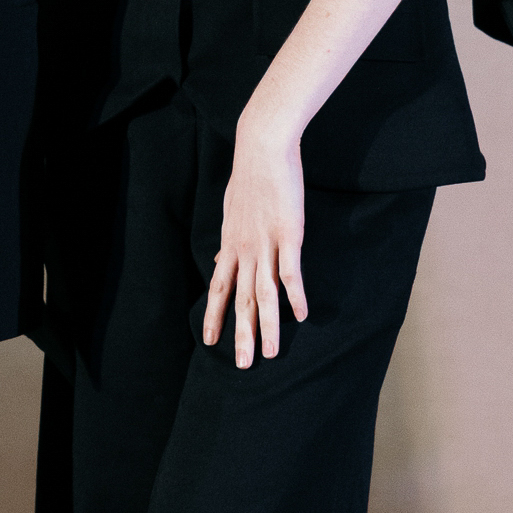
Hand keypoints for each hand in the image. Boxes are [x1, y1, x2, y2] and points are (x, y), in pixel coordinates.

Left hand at [203, 118, 306, 368]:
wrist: (261, 147)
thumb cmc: (248, 175)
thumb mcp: (230, 210)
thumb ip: (227, 238)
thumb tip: (219, 256)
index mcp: (230, 243)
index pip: (219, 287)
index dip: (215, 315)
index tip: (210, 341)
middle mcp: (244, 248)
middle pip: (241, 299)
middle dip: (241, 334)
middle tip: (242, 365)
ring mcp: (265, 243)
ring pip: (264, 293)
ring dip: (267, 326)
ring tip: (268, 353)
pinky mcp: (289, 234)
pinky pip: (290, 272)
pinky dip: (295, 296)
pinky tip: (301, 316)